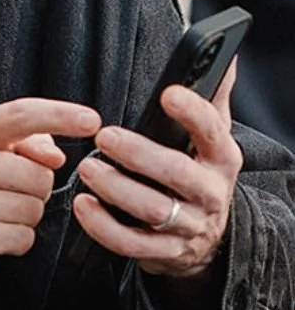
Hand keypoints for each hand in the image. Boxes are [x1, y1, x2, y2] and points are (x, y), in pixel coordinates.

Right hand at [0, 98, 101, 309]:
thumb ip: (28, 142)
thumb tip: (54, 154)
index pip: (22, 114)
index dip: (61, 115)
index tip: (91, 122)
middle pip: (39, 175)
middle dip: (36, 191)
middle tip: (8, 194)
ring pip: (33, 210)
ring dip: (26, 218)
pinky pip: (21, 238)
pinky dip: (16, 241)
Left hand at [73, 62, 240, 280]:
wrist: (205, 237)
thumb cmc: (197, 173)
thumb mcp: (211, 139)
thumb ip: (213, 98)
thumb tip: (227, 56)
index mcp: (222, 158)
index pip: (213, 132)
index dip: (192, 113)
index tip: (167, 94)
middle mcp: (209, 192)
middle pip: (176, 173)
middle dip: (140, 154)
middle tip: (104, 137)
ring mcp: (188, 225)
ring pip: (153, 210)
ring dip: (116, 189)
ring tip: (87, 169)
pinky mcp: (164, 252)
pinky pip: (132, 244)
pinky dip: (104, 227)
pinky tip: (83, 205)